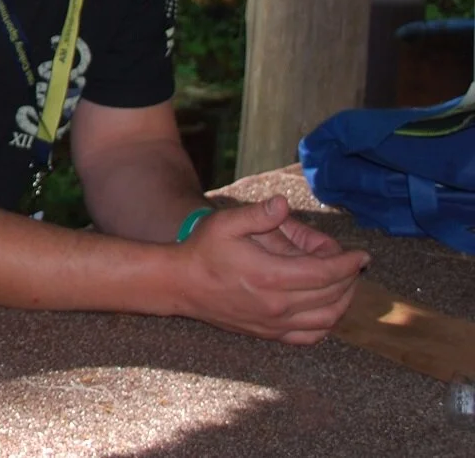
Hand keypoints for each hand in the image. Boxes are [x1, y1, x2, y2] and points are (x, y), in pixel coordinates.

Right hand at [178, 196, 369, 343]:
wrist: (180, 284)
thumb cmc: (203, 251)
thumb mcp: (225, 223)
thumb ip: (257, 214)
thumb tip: (284, 204)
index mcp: (270, 275)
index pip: (325, 273)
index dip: (348, 263)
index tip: (362, 255)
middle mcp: (277, 304)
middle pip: (332, 295)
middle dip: (349, 278)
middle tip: (351, 263)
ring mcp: (274, 323)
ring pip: (327, 319)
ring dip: (344, 302)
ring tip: (345, 284)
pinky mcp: (269, 333)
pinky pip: (310, 337)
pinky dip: (327, 325)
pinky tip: (327, 309)